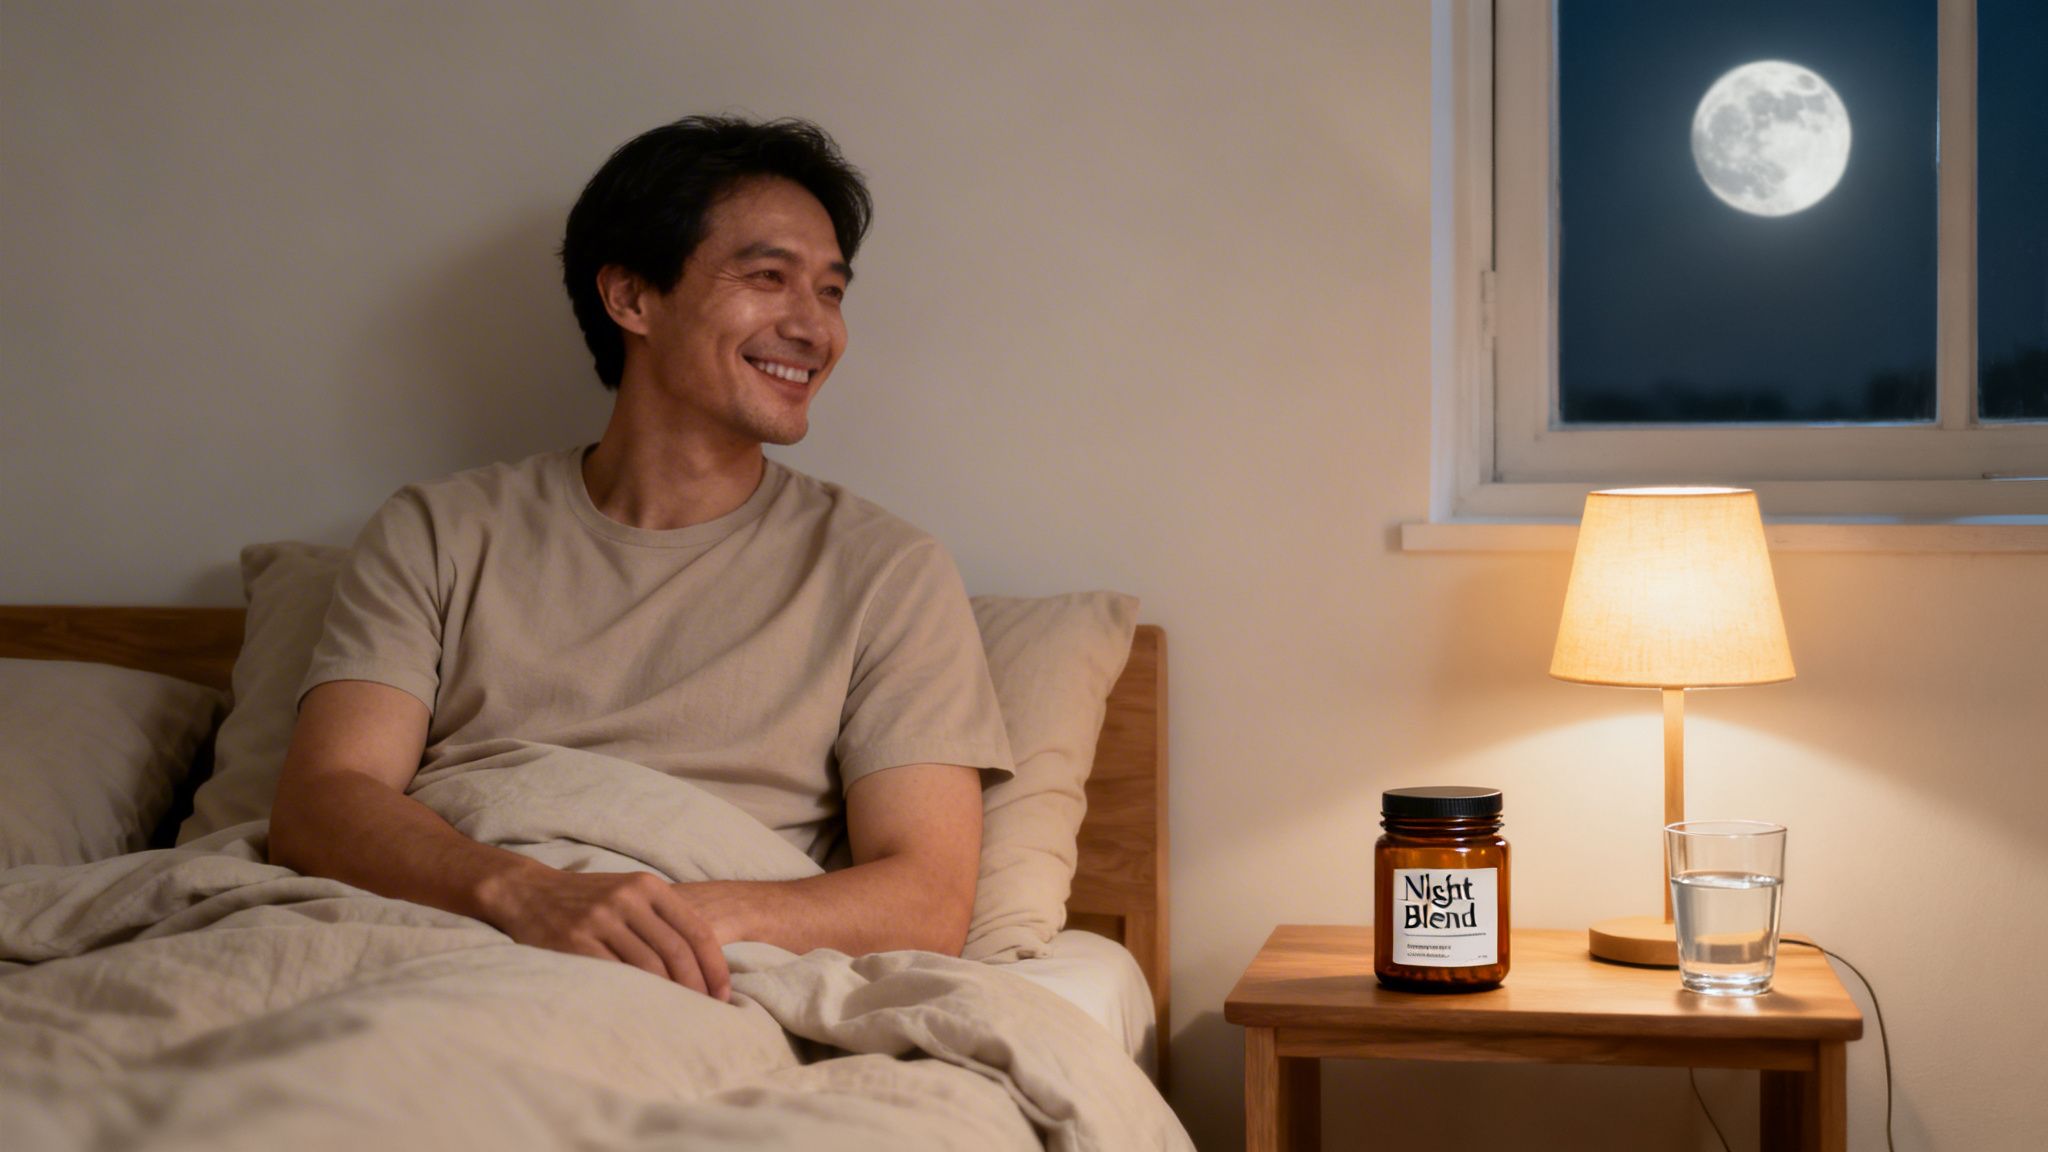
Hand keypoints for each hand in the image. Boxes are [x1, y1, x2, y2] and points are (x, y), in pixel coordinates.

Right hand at [486, 867, 731, 1000]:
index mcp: (647, 886)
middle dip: (698, 986)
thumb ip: (661, 917)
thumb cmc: (588, 898)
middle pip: (677, 951)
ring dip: (670, 995)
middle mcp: (627, 899)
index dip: (715, 966)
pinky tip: (644, 1011)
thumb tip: (703, 962)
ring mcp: (600, 919)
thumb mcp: (628, 892)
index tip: (724, 994)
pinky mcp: (575, 941)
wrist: (528, 892)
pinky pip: (614, 974)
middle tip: (707, 1012)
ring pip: (649, 965)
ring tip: (680, 1016)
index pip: (696, 930)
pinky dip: (635, 995)